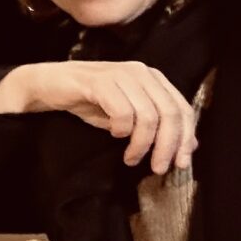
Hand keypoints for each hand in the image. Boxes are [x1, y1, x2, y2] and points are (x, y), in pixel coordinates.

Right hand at [0, 58, 197, 173]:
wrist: (50, 85)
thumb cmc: (91, 101)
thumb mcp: (129, 116)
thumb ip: (158, 126)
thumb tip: (190, 144)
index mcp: (153, 78)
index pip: (182, 108)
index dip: (185, 138)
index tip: (180, 164)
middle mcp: (141, 72)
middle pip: (169, 113)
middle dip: (167, 146)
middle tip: (157, 168)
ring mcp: (121, 74)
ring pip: (148, 115)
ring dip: (142, 143)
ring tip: (131, 158)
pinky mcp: (100, 81)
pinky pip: (122, 111)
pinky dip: (122, 129)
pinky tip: (114, 135)